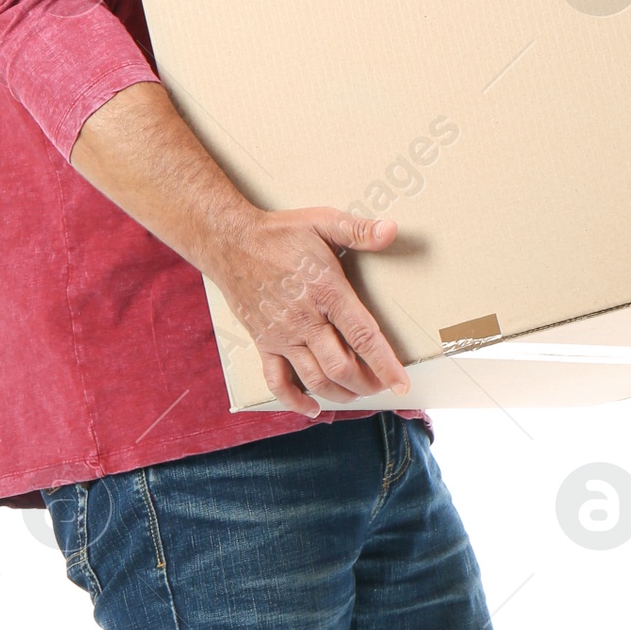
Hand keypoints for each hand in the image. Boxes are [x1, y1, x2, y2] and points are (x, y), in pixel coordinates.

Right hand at [206, 207, 410, 416]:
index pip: (363, 336)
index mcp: (326, 291)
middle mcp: (305, 320)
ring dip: (340, 394)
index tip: (401, 383)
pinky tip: (312, 408)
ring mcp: (282, 335)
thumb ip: (358, 229)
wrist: (229, 242)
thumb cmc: (279, 233)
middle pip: (341, 367)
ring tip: (358, 394)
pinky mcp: (264, 342)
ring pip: (315, 379)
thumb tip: (391, 230)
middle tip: (382, 386)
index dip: (385, 364)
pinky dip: (295, 401)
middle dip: (367, 383)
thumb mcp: (322, 221)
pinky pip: (277, 381)